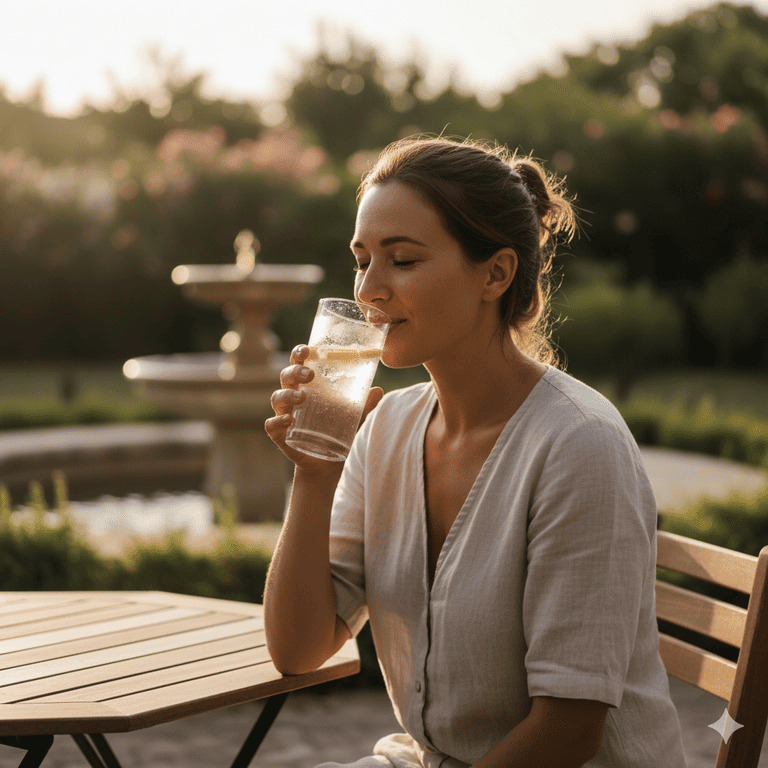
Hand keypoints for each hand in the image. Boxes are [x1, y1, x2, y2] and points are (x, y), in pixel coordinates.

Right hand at [265, 345, 382, 472]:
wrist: (329, 464)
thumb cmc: (339, 432)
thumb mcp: (356, 417)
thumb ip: (366, 405)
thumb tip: (378, 390)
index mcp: (308, 386)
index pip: (299, 364)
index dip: (299, 354)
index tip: (306, 350)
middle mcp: (293, 397)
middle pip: (286, 377)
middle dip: (294, 372)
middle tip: (309, 375)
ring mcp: (285, 415)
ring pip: (277, 398)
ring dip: (287, 395)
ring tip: (302, 398)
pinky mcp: (281, 435)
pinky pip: (271, 425)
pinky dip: (277, 421)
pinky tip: (289, 420)